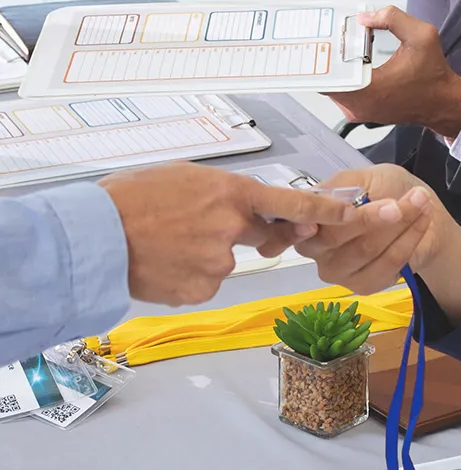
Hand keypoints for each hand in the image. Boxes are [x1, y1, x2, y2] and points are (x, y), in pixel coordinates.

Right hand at [99, 163, 388, 306]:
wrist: (94, 237)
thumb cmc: (132, 198)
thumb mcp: (186, 178)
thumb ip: (224, 194)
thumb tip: (243, 209)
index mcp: (231, 193)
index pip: (293, 202)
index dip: (328, 209)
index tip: (357, 214)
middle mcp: (232, 229)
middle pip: (258, 236)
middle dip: (240, 233)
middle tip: (194, 224)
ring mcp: (219, 264)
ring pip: (227, 262)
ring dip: (204, 256)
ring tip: (165, 243)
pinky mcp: (202, 291)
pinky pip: (206, 284)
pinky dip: (189, 276)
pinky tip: (163, 264)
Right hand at [294, 166, 460, 320]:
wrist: (420, 212)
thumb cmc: (388, 190)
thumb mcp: (366, 175)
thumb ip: (345, 184)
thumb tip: (330, 197)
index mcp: (307, 214)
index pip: (303, 218)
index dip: (325, 212)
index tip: (353, 203)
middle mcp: (313, 246)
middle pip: (333, 237)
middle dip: (371, 217)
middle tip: (398, 203)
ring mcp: (335, 269)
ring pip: (365, 249)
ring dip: (398, 224)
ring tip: (420, 203)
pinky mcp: (361, 285)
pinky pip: (387, 264)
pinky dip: (409, 240)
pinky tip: (421, 222)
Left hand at [330, 5, 460, 136]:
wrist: (443, 102)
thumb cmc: (433, 75)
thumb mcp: (422, 36)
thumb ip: (393, 18)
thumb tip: (365, 16)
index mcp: (369, 90)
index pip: (327, 75)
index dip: (322, 55)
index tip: (324, 40)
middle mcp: (359, 105)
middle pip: (325, 79)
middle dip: (327, 57)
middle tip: (332, 37)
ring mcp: (358, 112)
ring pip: (332, 86)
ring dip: (336, 67)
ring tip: (342, 47)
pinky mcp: (361, 112)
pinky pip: (342, 92)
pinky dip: (344, 76)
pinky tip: (353, 61)